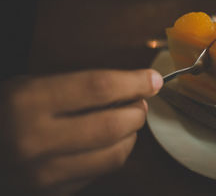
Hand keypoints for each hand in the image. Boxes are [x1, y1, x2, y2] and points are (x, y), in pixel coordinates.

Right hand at [0, 69, 162, 194]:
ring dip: (131, 135)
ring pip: (114, 154)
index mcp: (28, 102)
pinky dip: (114, 154)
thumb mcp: (34, 86)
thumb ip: (81, 86)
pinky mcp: (52, 193)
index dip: (133, 82)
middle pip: (112, 125)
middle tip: (139, 103)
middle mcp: (35, 141)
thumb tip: (132, 88)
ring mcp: (44, 174)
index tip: (152, 80)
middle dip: (137, 112)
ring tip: (127, 122)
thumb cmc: (10, 111)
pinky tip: (108, 142)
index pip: (98, 88)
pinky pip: (101, 172)